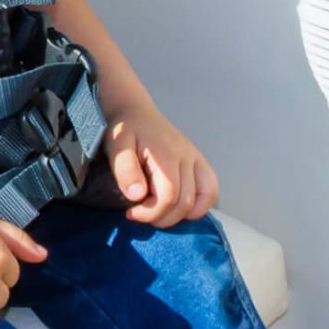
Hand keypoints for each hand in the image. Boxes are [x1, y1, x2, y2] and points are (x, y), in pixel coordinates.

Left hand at [104, 99, 218, 227]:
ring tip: (160, 211)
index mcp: (167, 154)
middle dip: (162, 217)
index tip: (131, 213)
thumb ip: (125, 171)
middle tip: (141, 213)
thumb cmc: (125, 129)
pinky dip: (199, 205)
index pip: (169, 196)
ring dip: (182, 215)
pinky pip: (211, 190)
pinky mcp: (199, 162)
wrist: (136, 111)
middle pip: (186, 202)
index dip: (150, 213)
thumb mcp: (117, 147)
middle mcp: (187, 157)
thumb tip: (138, 196)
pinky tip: (178, 207)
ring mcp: (196, 159)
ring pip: (205, 198)